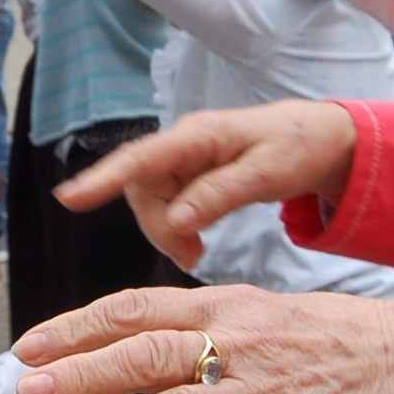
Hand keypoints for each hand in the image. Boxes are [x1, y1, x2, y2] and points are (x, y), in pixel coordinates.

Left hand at [12, 284, 393, 393]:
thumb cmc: (329, 339)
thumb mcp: (258, 311)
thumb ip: (196, 325)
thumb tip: (125, 338)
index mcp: (223, 308)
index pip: (134, 308)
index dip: (76, 326)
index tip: (29, 346)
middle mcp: (237, 346)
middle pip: (145, 354)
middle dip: (81, 372)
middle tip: (28, 391)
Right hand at [55, 101, 359, 272]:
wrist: (324, 139)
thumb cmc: (299, 147)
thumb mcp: (268, 173)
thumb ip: (220, 195)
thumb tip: (177, 220)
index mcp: (198, 135)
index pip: (140, 158)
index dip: (102, 178)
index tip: (69, 199)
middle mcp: (184, 144)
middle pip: (141, 187)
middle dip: (156, 226)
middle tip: (191, 258)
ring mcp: (186, 160)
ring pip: (152, 201)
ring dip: (166, 232)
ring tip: (196, 256)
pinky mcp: (192, 176)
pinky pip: (168, 205)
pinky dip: (176, 229)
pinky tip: (196, 244)